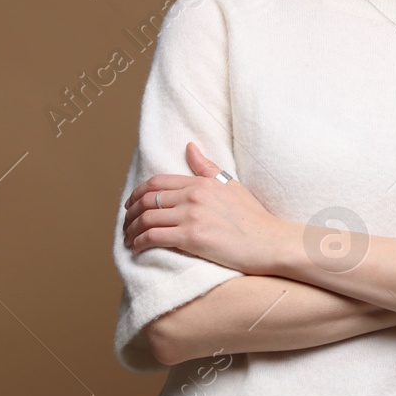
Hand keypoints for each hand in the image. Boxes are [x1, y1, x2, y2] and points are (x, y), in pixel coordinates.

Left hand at [123, 143, 293, 274]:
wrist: (269, 242)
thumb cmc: (253, 217)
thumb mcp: (231, 185)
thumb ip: (207, 168)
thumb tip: (190, 147)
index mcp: (201, 182)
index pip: (157, 182)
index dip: (138, 193)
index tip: (131, 204)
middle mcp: (193, 196)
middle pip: (148, 199)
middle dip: (130, 212)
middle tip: (126, 223)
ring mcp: (192, 216)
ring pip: (146, 218)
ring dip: (131, 229)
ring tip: (129, 238)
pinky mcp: (191, 237)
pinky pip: (154, 237)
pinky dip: (139, 242)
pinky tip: (137, 248)